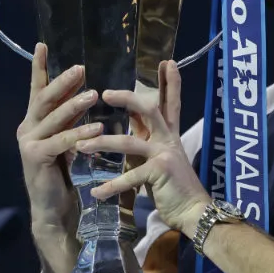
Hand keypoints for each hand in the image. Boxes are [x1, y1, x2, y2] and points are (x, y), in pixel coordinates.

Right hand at [16, 43, 102, 234]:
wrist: (53, 208)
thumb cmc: (61, 173)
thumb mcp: (66, 138)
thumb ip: (69, 118)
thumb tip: (84, 91)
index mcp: (34, 121)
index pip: (37, 89)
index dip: (39, 68)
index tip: (42, 45)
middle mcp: (27, 128)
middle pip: (44, 98)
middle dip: (62, 82)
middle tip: (81, 68)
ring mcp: (28, 143)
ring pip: (52, 118)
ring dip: (74, 105)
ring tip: (94, 94)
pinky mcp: (35, 158)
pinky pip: (60, 141)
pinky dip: (79, 133)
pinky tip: (97, 128)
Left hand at [78, 60, 210, 235]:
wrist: (192, 211)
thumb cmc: (174, 185)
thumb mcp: (162, 155)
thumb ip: (148, 138)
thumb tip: (132, 120)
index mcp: (169, 134)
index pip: (170, 102)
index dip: (170, 82)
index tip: (166, 61)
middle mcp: (168, 139)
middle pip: (149, 110)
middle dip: (127, 99)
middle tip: (105, 93)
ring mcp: (164, 154)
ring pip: (129, 142)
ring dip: (103, 143)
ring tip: (81, 145)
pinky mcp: (159, 173)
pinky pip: (130, 177)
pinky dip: (111, 186)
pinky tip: (95, 193)